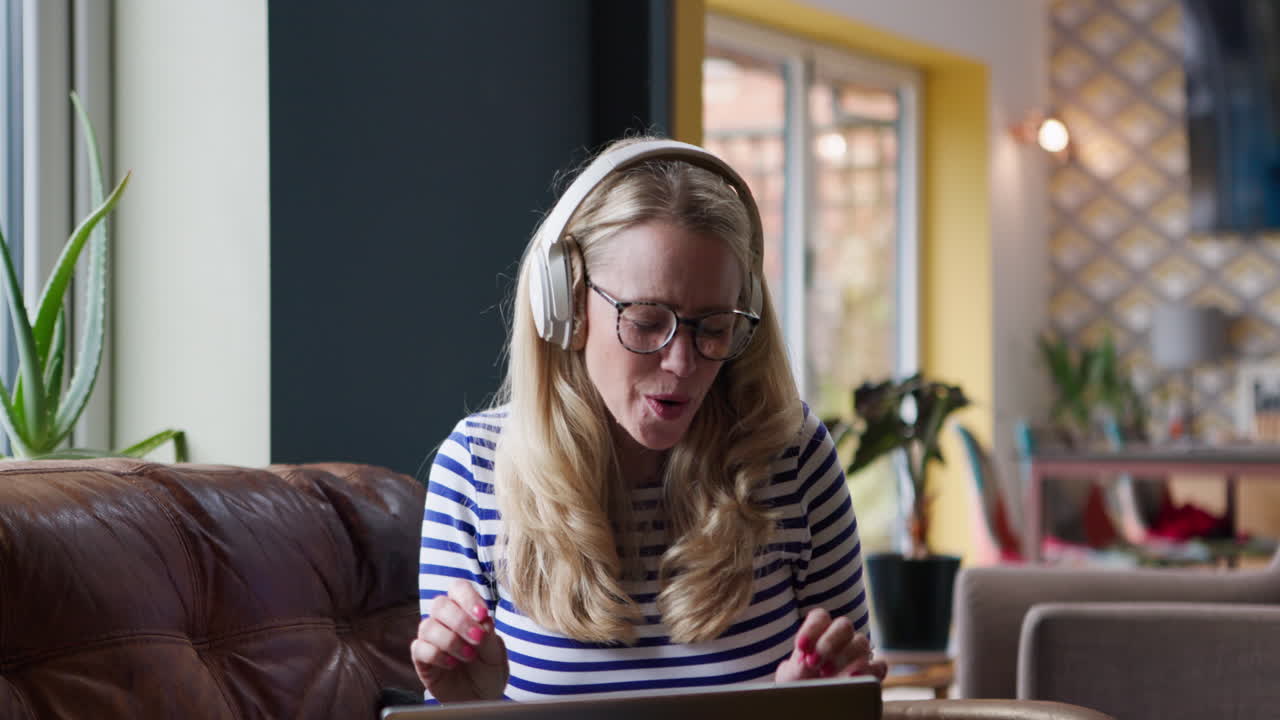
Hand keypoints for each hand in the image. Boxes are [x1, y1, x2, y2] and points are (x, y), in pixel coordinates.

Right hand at [410, 579, 508, 701]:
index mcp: (464, 611)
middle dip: (460, 620)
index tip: (482, 614)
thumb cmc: (489, 670)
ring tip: (469, 656)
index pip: (458, 588)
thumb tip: (482, 620)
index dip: (468, 597)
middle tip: (478, 638)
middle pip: (440, 604)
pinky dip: (437, 655)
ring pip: (428, 626)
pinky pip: (420, 648)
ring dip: (451, 640)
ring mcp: (431, 639)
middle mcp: (444, 621)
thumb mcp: (496, 653)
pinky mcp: (421, 659)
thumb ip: (490, 635)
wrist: (482, 698)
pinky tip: (452, 664)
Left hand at [775, 607, 886, 682]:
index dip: (811, 629)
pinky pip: (878, 666)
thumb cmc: (799, 685)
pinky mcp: (871, 674)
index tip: (801, 647)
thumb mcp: (793, 675)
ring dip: (844, 656)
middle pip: (844, 626)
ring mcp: (858, 655)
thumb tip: (809, 663)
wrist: (809, 704)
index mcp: (820, 631)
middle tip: (813, 662)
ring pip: (861, 643)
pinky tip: (852, 678)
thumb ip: (800, 666)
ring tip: (827, 674)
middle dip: (828, 643)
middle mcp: (842, 639)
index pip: (821, 617)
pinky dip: (868, 670)